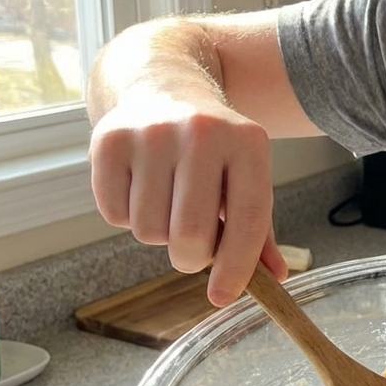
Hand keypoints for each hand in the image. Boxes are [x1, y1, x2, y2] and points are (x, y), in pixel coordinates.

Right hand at [88, 90, 288, 305]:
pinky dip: (127, 217)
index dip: (236, 267)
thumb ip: (259, 229)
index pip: (248, 220)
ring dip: (159, 235)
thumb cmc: (214, 148)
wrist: (164, 88)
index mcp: (248, 142)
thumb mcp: (246, 175)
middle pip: (191, 234)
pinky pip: (115, 215)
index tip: (222, 297)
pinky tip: (141, 187)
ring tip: (168, 202)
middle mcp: (203, 132)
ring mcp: (152, 133)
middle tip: (193, 248)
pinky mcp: (109, 141)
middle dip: (192, 258)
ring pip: (149, 231)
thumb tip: (276, 278)